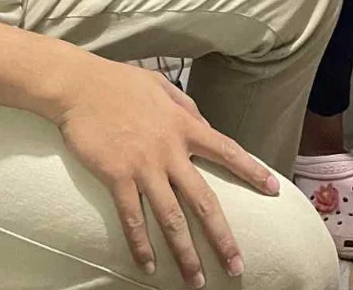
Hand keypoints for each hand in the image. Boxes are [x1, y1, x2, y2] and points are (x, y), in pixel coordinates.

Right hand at [56, 55, 278, 284]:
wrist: (79, 86)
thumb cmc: (119, 82)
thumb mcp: (160, 85)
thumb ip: (185, 106)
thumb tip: (204, 124)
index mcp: (183, 125)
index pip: (226, 150)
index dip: (251, 171)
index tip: (273, 191)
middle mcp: (169, 150)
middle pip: (203, 200)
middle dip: (222, 237)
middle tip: (237, 267)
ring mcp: (143, 166)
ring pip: (171, 218)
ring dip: (184, 253)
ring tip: (196, 281)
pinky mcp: (117, 177)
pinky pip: (133, 218)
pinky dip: (140, 245)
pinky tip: (148, 265)